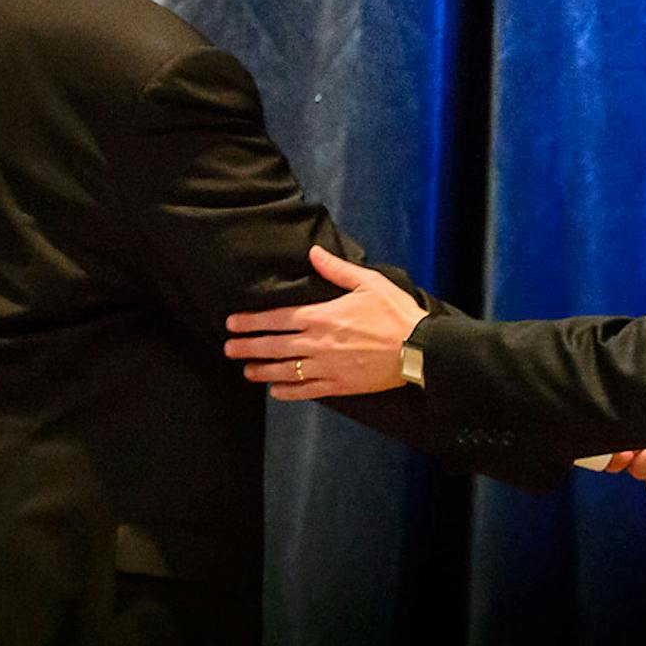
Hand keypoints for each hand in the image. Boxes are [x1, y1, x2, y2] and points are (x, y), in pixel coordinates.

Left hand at [222, 245, 426, 399]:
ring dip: (262, 370)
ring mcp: (326, 367)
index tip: (232, 323)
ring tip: (246, 371)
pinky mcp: (339, 385)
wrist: (418, 349)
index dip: (251, 321)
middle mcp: (318, 344)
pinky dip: (287, 392)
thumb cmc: (395, 312)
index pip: (276, 319)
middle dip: (247, 347)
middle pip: (273, 346)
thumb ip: (337, 270)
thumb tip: (313, 253)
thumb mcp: (369, 282)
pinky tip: (276, 391)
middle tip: (228, 348)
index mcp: (322, 317)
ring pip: (285, 371)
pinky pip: (306, 391)